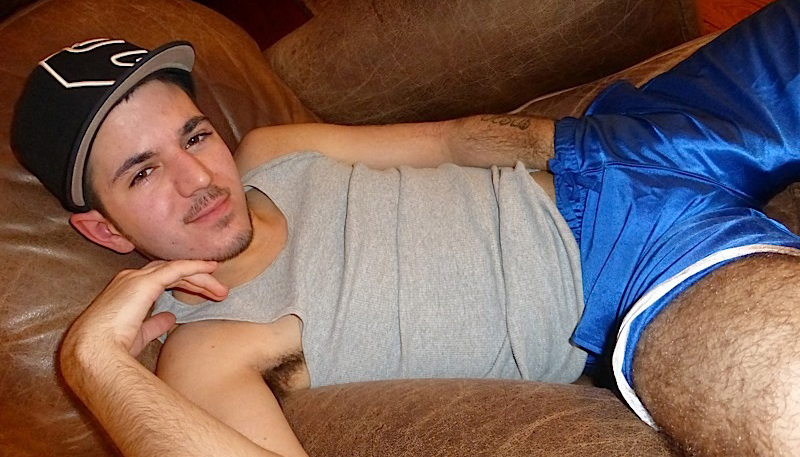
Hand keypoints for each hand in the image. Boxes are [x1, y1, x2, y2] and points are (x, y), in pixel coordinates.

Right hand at [64, 260, 228, 358]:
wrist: (93, 352)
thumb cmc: (110, 349)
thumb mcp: (138, 335)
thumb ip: (153, 324)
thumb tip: (169, 318)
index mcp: (126, 292)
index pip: (160, 281)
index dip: (184, 285)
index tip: (204, 294)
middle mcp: (130, 280)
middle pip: (170, 273)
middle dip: (196, 281)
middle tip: (220, 292)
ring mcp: (136, 278)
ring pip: (176, 270)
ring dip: (201, 277)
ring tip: (221, 290)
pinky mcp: (145, 282)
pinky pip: (176, 268)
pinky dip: (195, 266)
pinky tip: (211, 268)